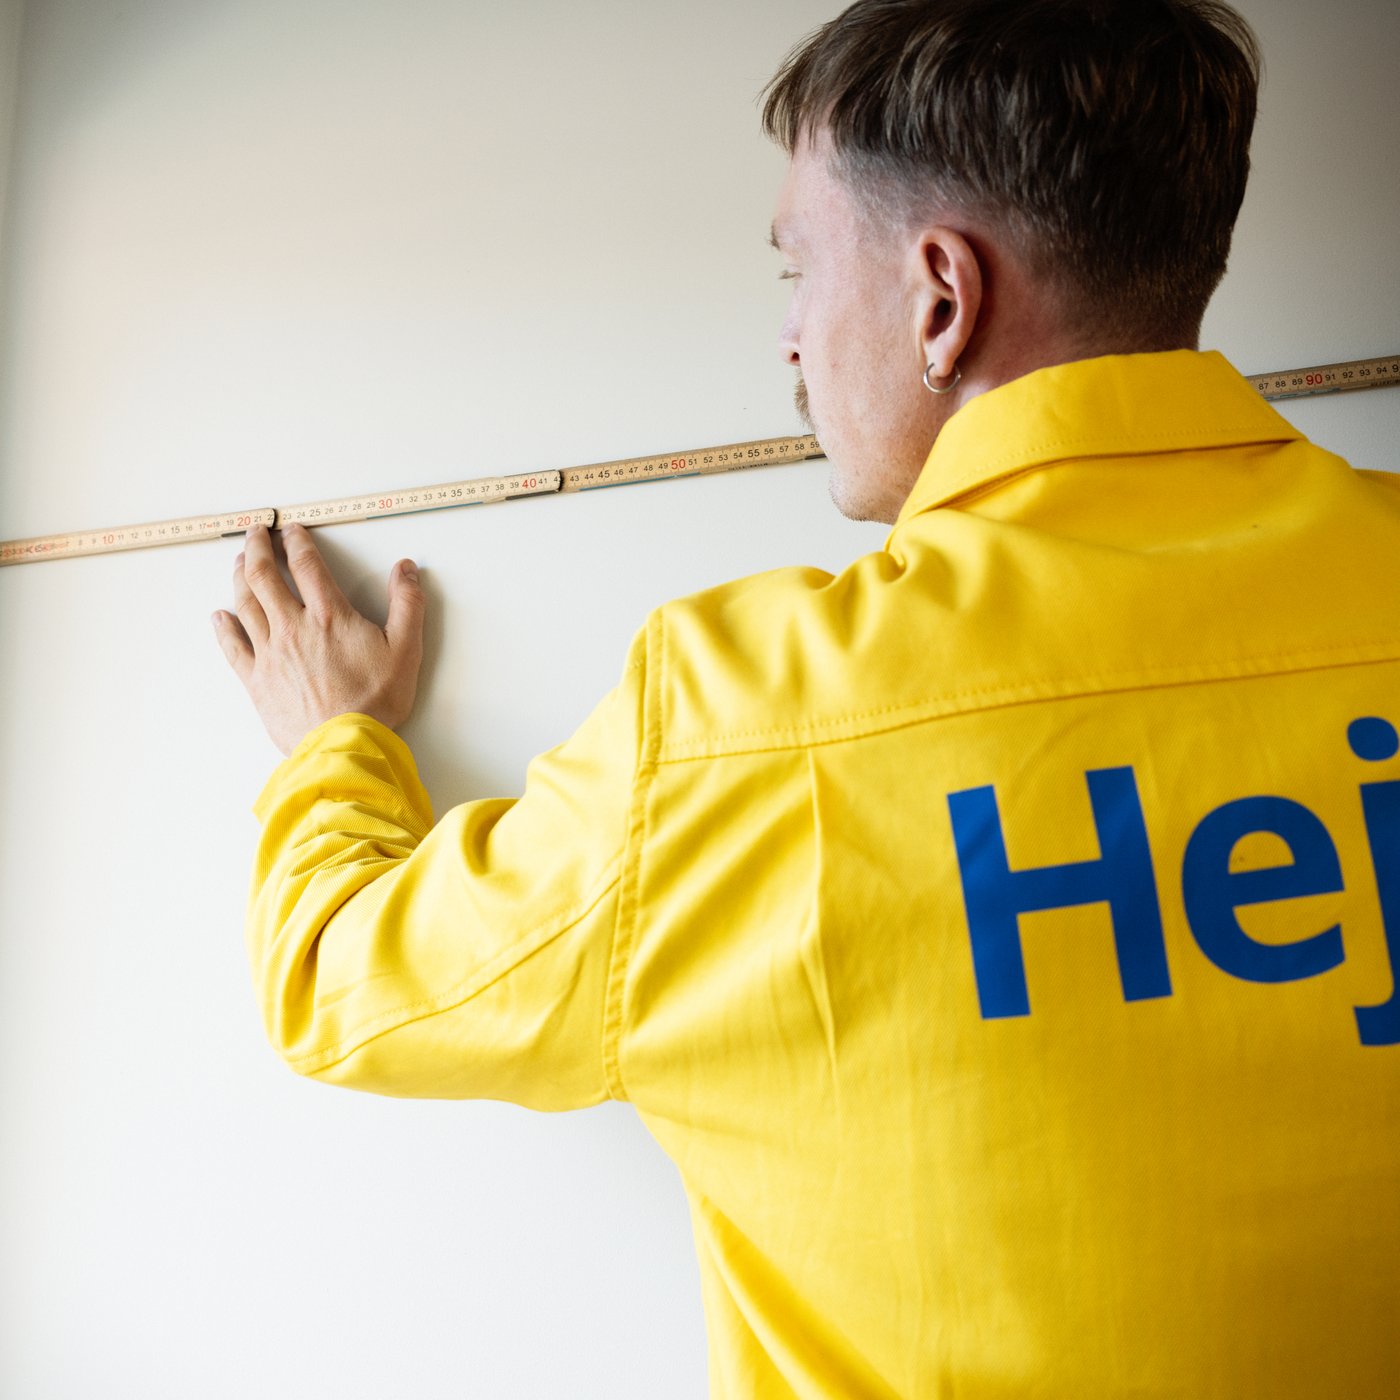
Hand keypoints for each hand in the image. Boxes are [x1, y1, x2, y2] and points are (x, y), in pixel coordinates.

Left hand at [212, 523, 425, 755]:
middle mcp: (293, 627)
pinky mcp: (257, 680)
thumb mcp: (407, 649)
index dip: (296, 542)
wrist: (345, 744)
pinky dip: (224, 628)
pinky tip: (220, 616)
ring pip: (246, 604)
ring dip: (241, 578)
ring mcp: (270, 653)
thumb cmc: (375, 700)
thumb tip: (406, 569)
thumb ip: (407, 604)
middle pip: (265, 576)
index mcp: (329, 616)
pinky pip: (233, 647)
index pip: (306, 565)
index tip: (290, 529)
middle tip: (255, 532)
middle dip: (257, 548)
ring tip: (240, 562)